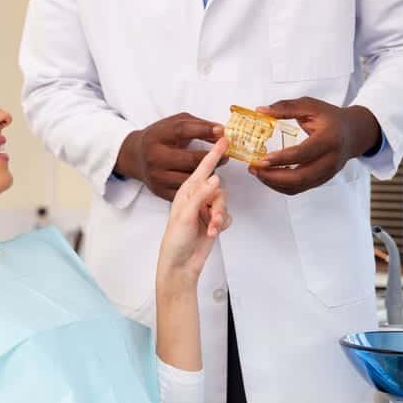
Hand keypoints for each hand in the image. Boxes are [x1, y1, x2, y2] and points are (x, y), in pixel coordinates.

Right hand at [115, 113, 226, 200]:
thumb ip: (197, 126)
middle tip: (225, 156)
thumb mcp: (174, 124)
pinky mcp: (160, 191)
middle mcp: (155, 156)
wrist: (135, 156)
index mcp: (157, 136)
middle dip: (213, 158)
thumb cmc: (159, 137)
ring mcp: (157, 176)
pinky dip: (198, 188)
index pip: (183, 131)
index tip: (222, 132)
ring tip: (215, 168)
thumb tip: (220, 132)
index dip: (204, 131)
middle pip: (190, 159)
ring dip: (207, 174)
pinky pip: (186, 192)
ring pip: (190, 178)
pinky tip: (205, 181)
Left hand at [157, 138, 231, 283]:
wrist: (180, 264)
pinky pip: (227, 216)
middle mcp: (197, 197)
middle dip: (218, 205)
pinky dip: (222, 224)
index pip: (203, 168)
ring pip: (224, 203)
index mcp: (187, 191)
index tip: (224, 139)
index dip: (213, 153)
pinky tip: (212, 233)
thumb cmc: (175, 239)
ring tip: (211, 229)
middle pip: (219, 189)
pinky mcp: (214, 221)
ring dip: (219, 217)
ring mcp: (206, 209)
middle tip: (212, 219)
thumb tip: (216, 178)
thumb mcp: (185, 215)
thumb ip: (201, 195)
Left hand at [249, 98, 380, 194]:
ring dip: (274, 183)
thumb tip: (261, 111)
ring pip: (299, 186)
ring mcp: (327, 173)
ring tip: (257, 172)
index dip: (282, 159)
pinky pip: (300, 188)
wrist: (354, 133)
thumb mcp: (311, 106)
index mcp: (329, 139)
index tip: (263, 159)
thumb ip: (286, 107)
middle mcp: (330, 160)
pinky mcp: (322, 179)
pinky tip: (269, 176)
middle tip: (254, 168)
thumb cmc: (332, 118)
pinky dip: (282, 186)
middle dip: (274, 176)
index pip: (303, 153)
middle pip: (300, 177)